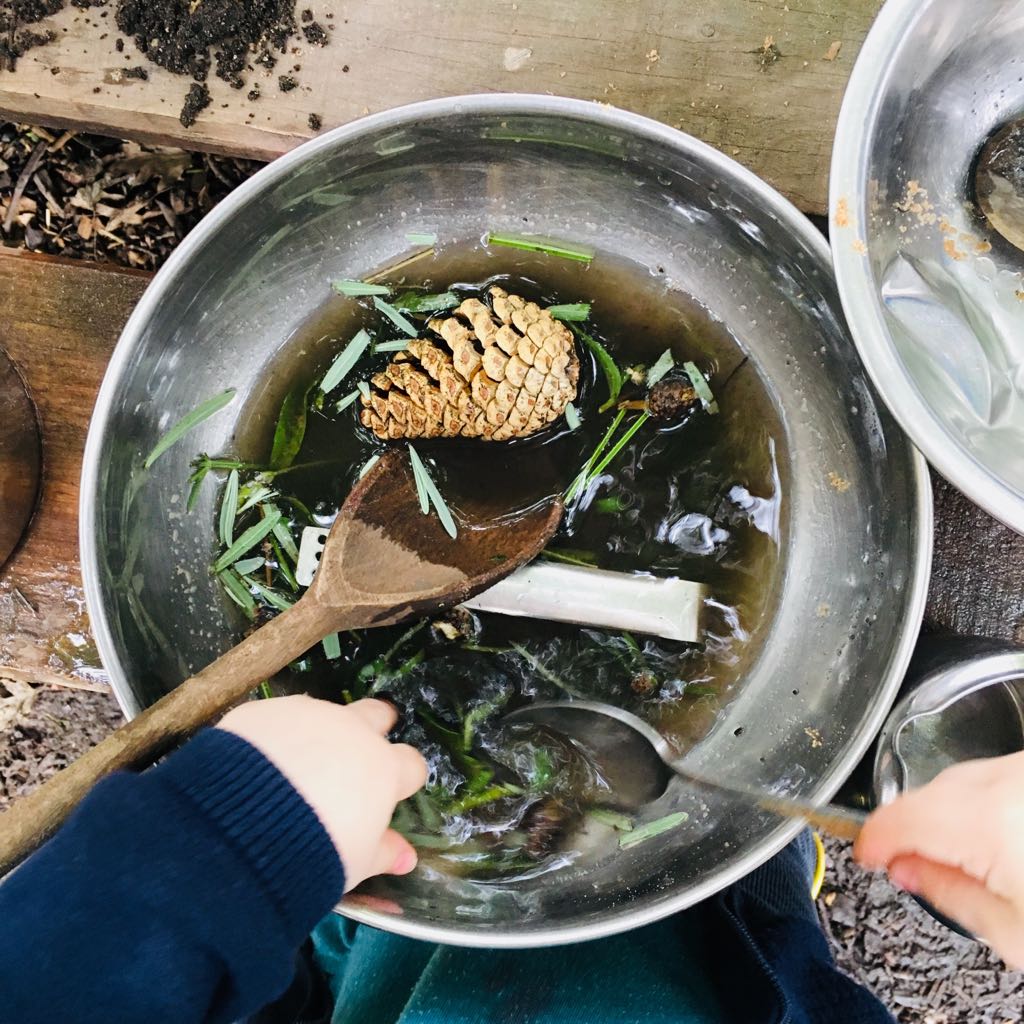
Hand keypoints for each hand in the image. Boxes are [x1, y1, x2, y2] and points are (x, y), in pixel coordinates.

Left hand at [218, 695, 426, 890]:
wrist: (247, 824)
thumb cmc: (318, 851)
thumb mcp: (356, 862)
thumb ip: (383, 852)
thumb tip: (406, 858)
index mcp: (382, 768)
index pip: (411, 764)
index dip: (403, 778)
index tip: (391, 793)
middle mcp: (350, 732)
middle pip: (376, 714)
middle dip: (373, 728)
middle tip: (356, 753)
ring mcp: (307, 715)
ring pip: (323, 713)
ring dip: (318, 734)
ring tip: (294, 767)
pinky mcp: (266, 711)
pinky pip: (277, 719)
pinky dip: (274, 737)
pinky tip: (256, 765)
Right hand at [855, 751, 1023, 967]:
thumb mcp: (1013, 933)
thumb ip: (947, 893)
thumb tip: (907, 870)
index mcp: (989, 820)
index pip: (901, 818)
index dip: (873, 840)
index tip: (868, 856)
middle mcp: (1010, 780)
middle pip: (933, 792)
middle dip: (915, 828)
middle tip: (913, 869)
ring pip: (967, 780)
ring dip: (952, 815)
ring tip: (968, 864)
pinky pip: (1000, 779)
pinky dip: (987, 806)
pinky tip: (1002, 844)